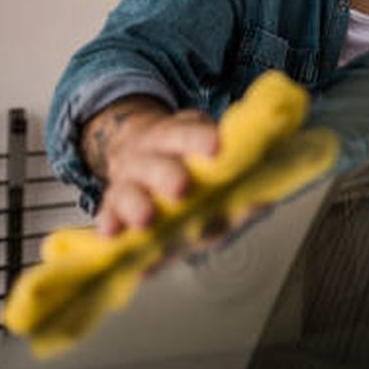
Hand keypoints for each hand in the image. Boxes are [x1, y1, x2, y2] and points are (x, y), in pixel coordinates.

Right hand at [81, 98, 218, 235]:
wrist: (135, 148)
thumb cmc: (184, 154)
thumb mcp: (203, 142)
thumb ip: (230, 169)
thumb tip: (260, 201)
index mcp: (171, 135)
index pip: (185, 132)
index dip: (199, 139)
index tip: (215, 148)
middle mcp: (145, 156)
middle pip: (154, 164)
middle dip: (167, 175)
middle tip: (181, 188)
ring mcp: (126, 181)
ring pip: (126, 192)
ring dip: (136, 205)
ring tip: (146, 220)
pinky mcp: (113, 206)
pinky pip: (108, 217)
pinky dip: (111, 225)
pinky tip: (113, 235)